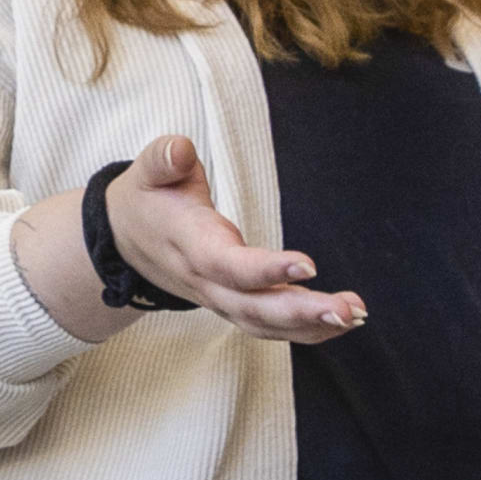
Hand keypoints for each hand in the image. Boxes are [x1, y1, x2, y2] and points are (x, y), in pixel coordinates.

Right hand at [105, 135, 367, 342]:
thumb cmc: (146, 199)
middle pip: (254, 308)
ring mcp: (220, 298)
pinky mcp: (233, 304)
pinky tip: (342, 321)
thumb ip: (163, 158)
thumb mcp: (146, 171)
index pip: (228, 265)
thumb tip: (179, 149)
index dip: (266, 271)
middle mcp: (207, 281)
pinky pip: (270, 326)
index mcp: (190, 245)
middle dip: (303, 313)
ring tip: (355, 314)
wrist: (124, 239)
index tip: (308, 265)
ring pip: (266, 324)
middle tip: (349, 308)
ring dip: (313, 325)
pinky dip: (306, 330)